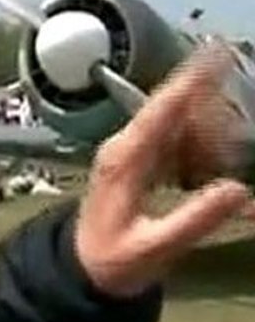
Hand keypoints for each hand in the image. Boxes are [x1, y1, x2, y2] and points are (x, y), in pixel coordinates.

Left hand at [75, 43, 252, 297]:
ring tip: (225, 154)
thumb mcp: (155, 247)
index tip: (215, 54)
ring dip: (206, 133)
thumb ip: (195, 219)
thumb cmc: (113, 259)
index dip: (188, 81)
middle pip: (172, 111)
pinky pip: (173, 140)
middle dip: (209, 112)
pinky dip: (197, 147)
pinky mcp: (137, 160)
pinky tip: (210, 167)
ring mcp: (129, 150)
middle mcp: (123, 145)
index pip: (159, 110)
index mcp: (123, 158)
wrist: (83, 267)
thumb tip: (238, 189)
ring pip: (176, 124)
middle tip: (233, 130)